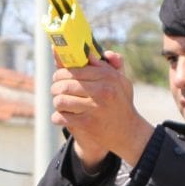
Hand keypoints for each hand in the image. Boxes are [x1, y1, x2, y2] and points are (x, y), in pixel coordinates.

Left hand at [50, 50, 152, 168]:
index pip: (75, 70)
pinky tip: (61, 117)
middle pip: (64, 85)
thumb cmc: (121, 103)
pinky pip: (62, 117)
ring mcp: (95, 108)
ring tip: (60, 104)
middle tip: (56, 90)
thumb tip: (88, 53)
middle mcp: (102, 91)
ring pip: (60, 101)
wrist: (128, 132)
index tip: (58, 76)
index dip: (61, 72)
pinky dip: (57, 118)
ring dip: (57, 102)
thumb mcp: (120, 81)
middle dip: (55, 87)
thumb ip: (105, 65)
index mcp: (108, 77)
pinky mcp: (88, 124)